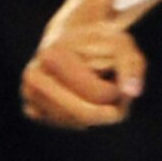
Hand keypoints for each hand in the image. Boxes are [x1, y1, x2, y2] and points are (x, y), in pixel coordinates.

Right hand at [21, 17, 145, 127]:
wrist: (68, 37)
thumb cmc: (99, 41)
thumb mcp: (121, 45)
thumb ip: (131, 67)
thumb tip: (132, 93)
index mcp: (53, 56)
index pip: (98, 94)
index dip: (118, 90)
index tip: (120, 75)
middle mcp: (33, 77)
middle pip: (85, 114)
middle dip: (108, 108)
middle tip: (115, 90)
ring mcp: (29, 95)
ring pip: (77, 122)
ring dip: (95, 110)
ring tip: (95, 86)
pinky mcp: (30, 109)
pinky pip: (69, 123)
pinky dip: (81, 116)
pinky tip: (80, 95)